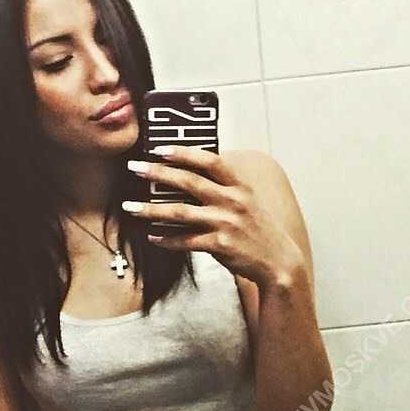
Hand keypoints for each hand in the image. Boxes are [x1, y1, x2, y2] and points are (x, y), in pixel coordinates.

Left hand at [123, 147, 303, 288]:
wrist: (279, 262)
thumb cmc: (259, 230)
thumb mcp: (249, 201)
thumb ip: (225, 187)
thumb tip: (193, 173)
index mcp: (240, 186)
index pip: (210, 160)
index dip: (184, 152)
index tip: (160, 148)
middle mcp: (233, 201)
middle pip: (189, 182)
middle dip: (158, 173)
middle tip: (135, 169)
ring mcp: (226, 224)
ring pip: (180, 213)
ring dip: (151, 210)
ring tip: (131, 207)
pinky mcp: (220, 246)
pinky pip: (186, 240)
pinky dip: (167, 239)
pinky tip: (153, 237)